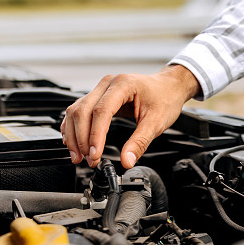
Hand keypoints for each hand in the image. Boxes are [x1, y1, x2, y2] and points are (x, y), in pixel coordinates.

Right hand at [61, 65, 199, 168]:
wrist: (169, 86)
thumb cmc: (165, 97)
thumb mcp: (156, 122)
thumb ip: (140, 142)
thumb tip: (127, 161)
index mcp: (123, 85)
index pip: (101, 111)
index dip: (95, 136)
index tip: (95, 154)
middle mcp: (108, 83)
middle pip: (83, 110)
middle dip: (81, 138)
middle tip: (87, 159)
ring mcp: (101, 88)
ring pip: (76, 110)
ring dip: (74, 135)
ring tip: (78, 156)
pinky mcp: (99, 95)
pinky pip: (79, 110)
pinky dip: (73, 127)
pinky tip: (73, 141)